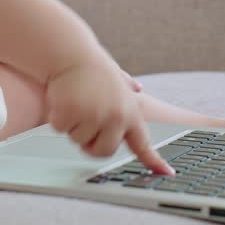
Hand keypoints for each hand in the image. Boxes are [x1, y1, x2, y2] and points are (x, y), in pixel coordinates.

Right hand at [46, 60, 172, 173]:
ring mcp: (94, 116)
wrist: (70, 51)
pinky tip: (63, 98)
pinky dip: (56, 117)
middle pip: (103, 152)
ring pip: (78, 140)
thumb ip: (125, 86)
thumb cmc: (91, 64)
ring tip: (76, 100)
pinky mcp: (72, 114)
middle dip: (91, 143)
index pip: (143, 143)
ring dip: (72, 125)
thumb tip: (137, 88)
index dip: (154, 161)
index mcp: (129, 112)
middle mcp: (115, 117)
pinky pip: (60, 129)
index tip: (167, 173)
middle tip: (85, 119)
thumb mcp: (114, 76)